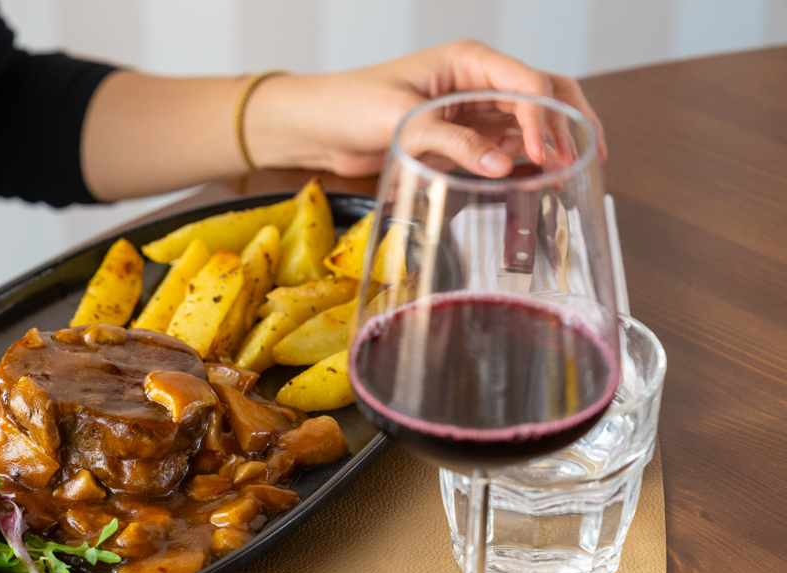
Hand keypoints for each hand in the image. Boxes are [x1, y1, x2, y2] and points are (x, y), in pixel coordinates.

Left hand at [247, 40, 605, 178]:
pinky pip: (505, 147)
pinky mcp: (462, 138)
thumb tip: (501, 165)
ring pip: (531, 123)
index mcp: (468, 61)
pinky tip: (538, 182)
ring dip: (552, 146)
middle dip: (569, 126)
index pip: (527, 83)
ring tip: (568, 178)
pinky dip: (525, 162)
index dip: (546, 119)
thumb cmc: (349, 105)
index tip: (548, 155)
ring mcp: (474, 110)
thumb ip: (451, 141)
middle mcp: (478, 81)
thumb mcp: (400, 120)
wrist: (318, 125)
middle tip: (585, 162)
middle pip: (545, 95)